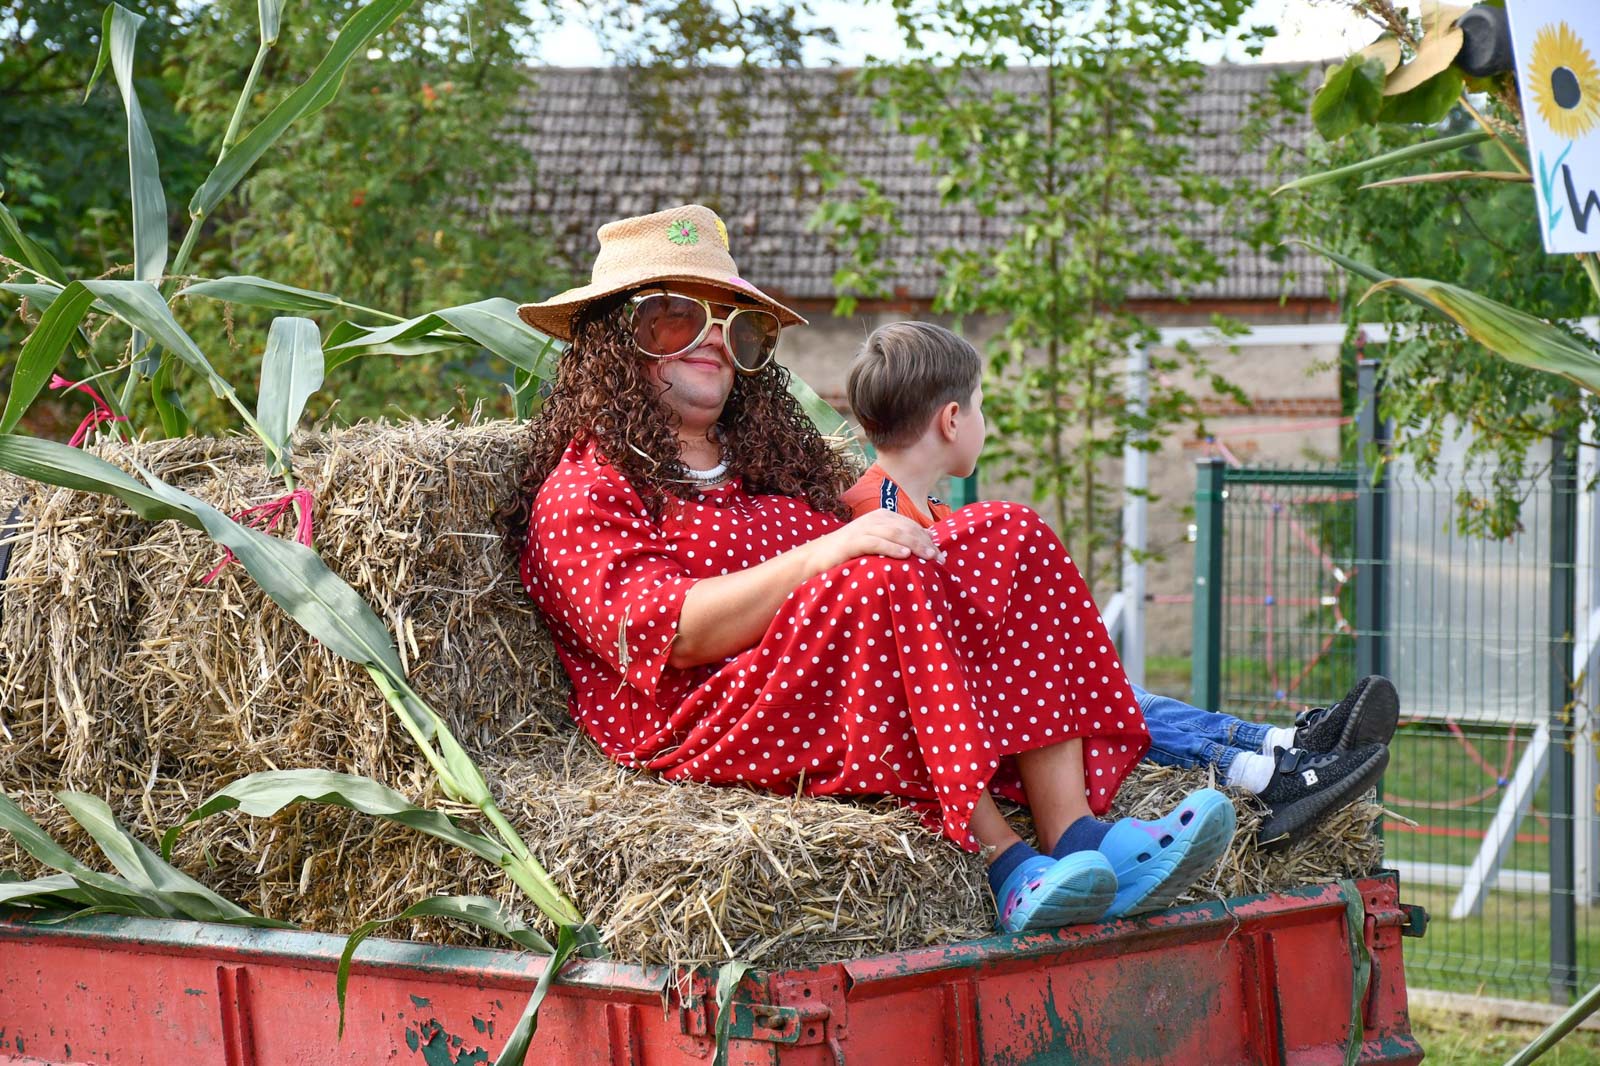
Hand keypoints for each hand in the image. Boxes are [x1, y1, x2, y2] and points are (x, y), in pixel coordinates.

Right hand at [810, 510, 944, 572]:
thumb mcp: (877, 542)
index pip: (912, 526)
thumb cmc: (852, 553)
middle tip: (939, 559)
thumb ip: (896, 542)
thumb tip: (924, 552)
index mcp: (883, 516)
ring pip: (895, 533)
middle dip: (925, 543)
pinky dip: (892, 548)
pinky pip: (876, 542)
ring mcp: (863, 528)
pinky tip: (905, 555)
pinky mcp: (853, 541)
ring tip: (928, 557)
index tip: (941, 556)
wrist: (819, 556)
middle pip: (907, 528)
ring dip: (915, 545)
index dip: (928, 540)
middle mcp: (875, 518)